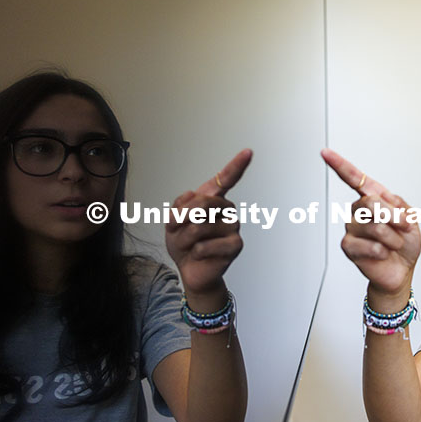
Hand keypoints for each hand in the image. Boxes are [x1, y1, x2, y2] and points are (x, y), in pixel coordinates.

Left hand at [165, 149, 251, 296]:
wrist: (189, 269)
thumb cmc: (184, 244)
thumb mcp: (173, 221)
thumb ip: (180, 205)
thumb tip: (192, 195)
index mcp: (213, 200)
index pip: (226, 179)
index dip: (237, 165)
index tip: (248, 152)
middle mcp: (226, 210)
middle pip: (203, 202)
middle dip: (181, 217)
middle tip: (172, 227)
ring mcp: (233, 227)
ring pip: (199, 226)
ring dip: (183, 238)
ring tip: (186, 245)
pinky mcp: (235, 245)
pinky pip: (205, 245)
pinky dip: (194, 252)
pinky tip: (198, 255)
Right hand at [321, 148, 420, 303]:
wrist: (401, 270)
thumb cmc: (404, 244)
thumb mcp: (411, 219)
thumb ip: (399, 205)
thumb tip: (385, 200)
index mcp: (372, 199)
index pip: (354, 179)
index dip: (339, 165)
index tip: (325, 153)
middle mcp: (358, 212)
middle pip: (370, 203)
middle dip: (394, 217)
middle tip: (404, 226)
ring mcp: (352, 229)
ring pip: (374, 226)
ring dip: (393, 238)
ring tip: (395, 244)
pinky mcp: (348, 247)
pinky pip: (370, 246)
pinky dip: (384, 251)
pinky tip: (384, 254)